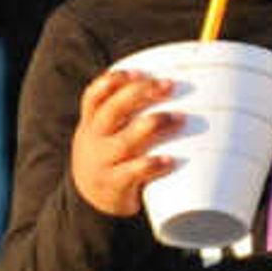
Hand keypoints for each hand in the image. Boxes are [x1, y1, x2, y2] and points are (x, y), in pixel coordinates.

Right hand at [69, 63, 180, 218]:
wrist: (92, 197)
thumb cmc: (112, 153)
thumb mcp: (108, 131)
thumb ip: (129, 112)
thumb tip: (176, 87)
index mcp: (92, 122)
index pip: (94, 96)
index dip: (113, 82)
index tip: (138, 72)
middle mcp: (94, 139)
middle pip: (112, 111)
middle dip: (139, 94)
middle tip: (169, 85)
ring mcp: (103, 162)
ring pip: (125, 141)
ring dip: (153, 125)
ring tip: (180, 117)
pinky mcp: (114, 184)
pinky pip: (132, 173)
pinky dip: (151, 165)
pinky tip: (170, 159)